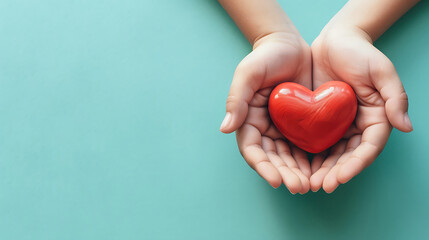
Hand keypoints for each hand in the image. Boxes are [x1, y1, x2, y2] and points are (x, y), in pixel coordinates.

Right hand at [220, 33, 311, 193]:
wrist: (288, 45)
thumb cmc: (265, 57)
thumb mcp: (248, 73)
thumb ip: (236, 99)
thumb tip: (225, 129)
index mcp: (248, 120)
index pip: (253, 150)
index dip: (263, 167)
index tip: (277, 180)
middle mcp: (264, 128)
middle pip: (272, 158)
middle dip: (284, 174)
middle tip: (300, 187)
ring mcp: (282, 128)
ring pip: (288, 157)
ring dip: (297, 172)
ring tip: (311, 185)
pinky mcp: (300, 124)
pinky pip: (304, 146)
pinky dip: (310, 160)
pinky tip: (321, 170)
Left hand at [309, 26, 412, 192]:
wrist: (334, 41)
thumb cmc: (360, 53)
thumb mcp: (382, 70)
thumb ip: (395, 97)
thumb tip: (405, 126)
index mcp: (376, 118)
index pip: (368, 148)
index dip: (355, 165)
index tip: (339, 178)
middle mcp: (358, 125)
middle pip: (348, 156)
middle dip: (335, 173)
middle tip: (319, 186)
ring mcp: (339, 124)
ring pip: (332, 153)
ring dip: (322, 170)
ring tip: (308, 183)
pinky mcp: (321, 119)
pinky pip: (316, 141)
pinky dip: (309, 154)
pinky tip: (299, 165)